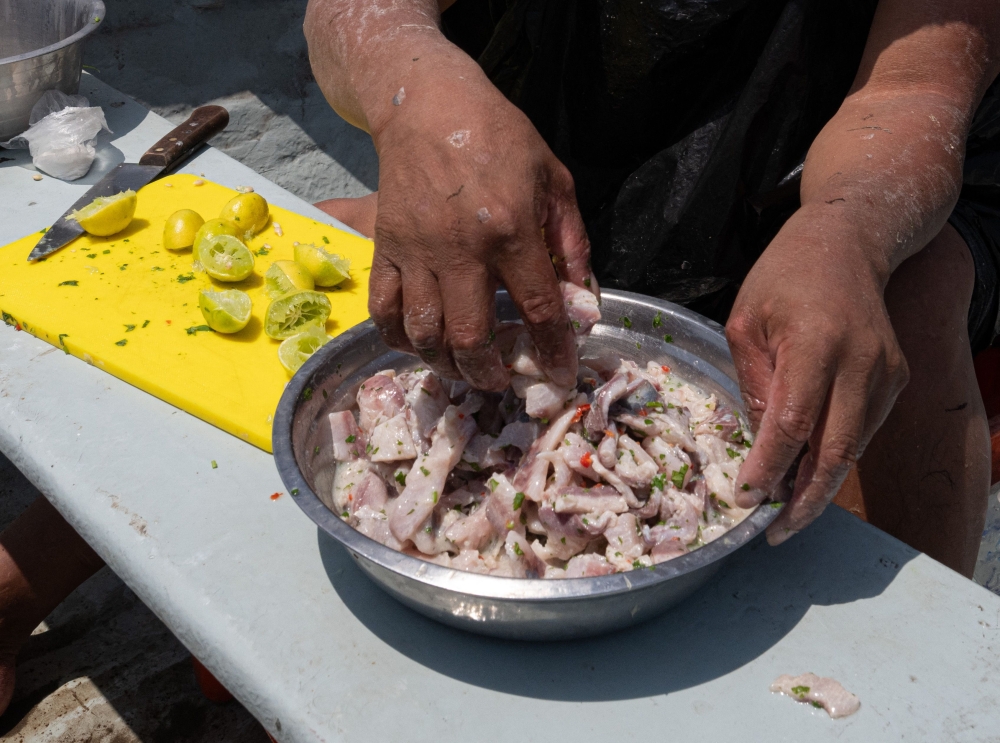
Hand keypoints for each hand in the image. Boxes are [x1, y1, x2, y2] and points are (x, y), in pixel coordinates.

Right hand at [367, 54, 593, 390]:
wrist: (426, 106)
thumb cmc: (498, 137)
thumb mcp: (554, 179)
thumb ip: (571, 242)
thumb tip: (582, 298)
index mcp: (510, 229)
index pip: (538, 309)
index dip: (552, 351)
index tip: (559, 376)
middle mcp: (460, 249)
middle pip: (471, 337)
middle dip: (489, 374)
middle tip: (500, 381)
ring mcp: (417, 251)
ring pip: (424, 332)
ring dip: (445, 363)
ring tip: (463, 368)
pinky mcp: (385, 247)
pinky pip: (384, 309)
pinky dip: (398, 338)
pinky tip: (419, 343)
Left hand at [727, 208, 908, 543]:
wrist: (848, 243)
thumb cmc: (783, 279)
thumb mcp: (746, 325)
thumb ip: (755, 386)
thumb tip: (760, 449)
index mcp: (814, 342)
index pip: (793, 423)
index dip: (769, 468)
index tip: (745, 500)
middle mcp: (860, 362)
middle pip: (836, 452)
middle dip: (804, 502)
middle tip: (774, 533)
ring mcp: (886, 373)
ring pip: (853, 449)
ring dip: (818, 486)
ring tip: (783, 509)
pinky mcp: (897, 379)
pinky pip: (863, 431)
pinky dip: (834, 458)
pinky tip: (806, 471)